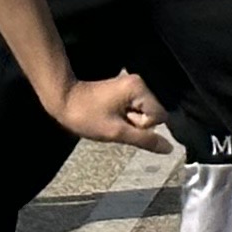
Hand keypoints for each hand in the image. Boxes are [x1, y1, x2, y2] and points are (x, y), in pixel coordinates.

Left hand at [49, 69, 172, 150]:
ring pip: (143, 113)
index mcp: (139, 88)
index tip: (122, 124)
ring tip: (110, 119)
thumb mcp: (116, 132)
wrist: (63, 100)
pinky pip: (135, 108)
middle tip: (114, 122)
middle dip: (136, 123)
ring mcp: (131, 85)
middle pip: (152, 113)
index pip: (159, 116)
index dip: (143, 126)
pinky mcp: (124, 89)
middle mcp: (139, 82)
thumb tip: (168, 148)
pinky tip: (110, 115)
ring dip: (129, 121)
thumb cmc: (86, 116)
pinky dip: (125, 116)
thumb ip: (145, 140)